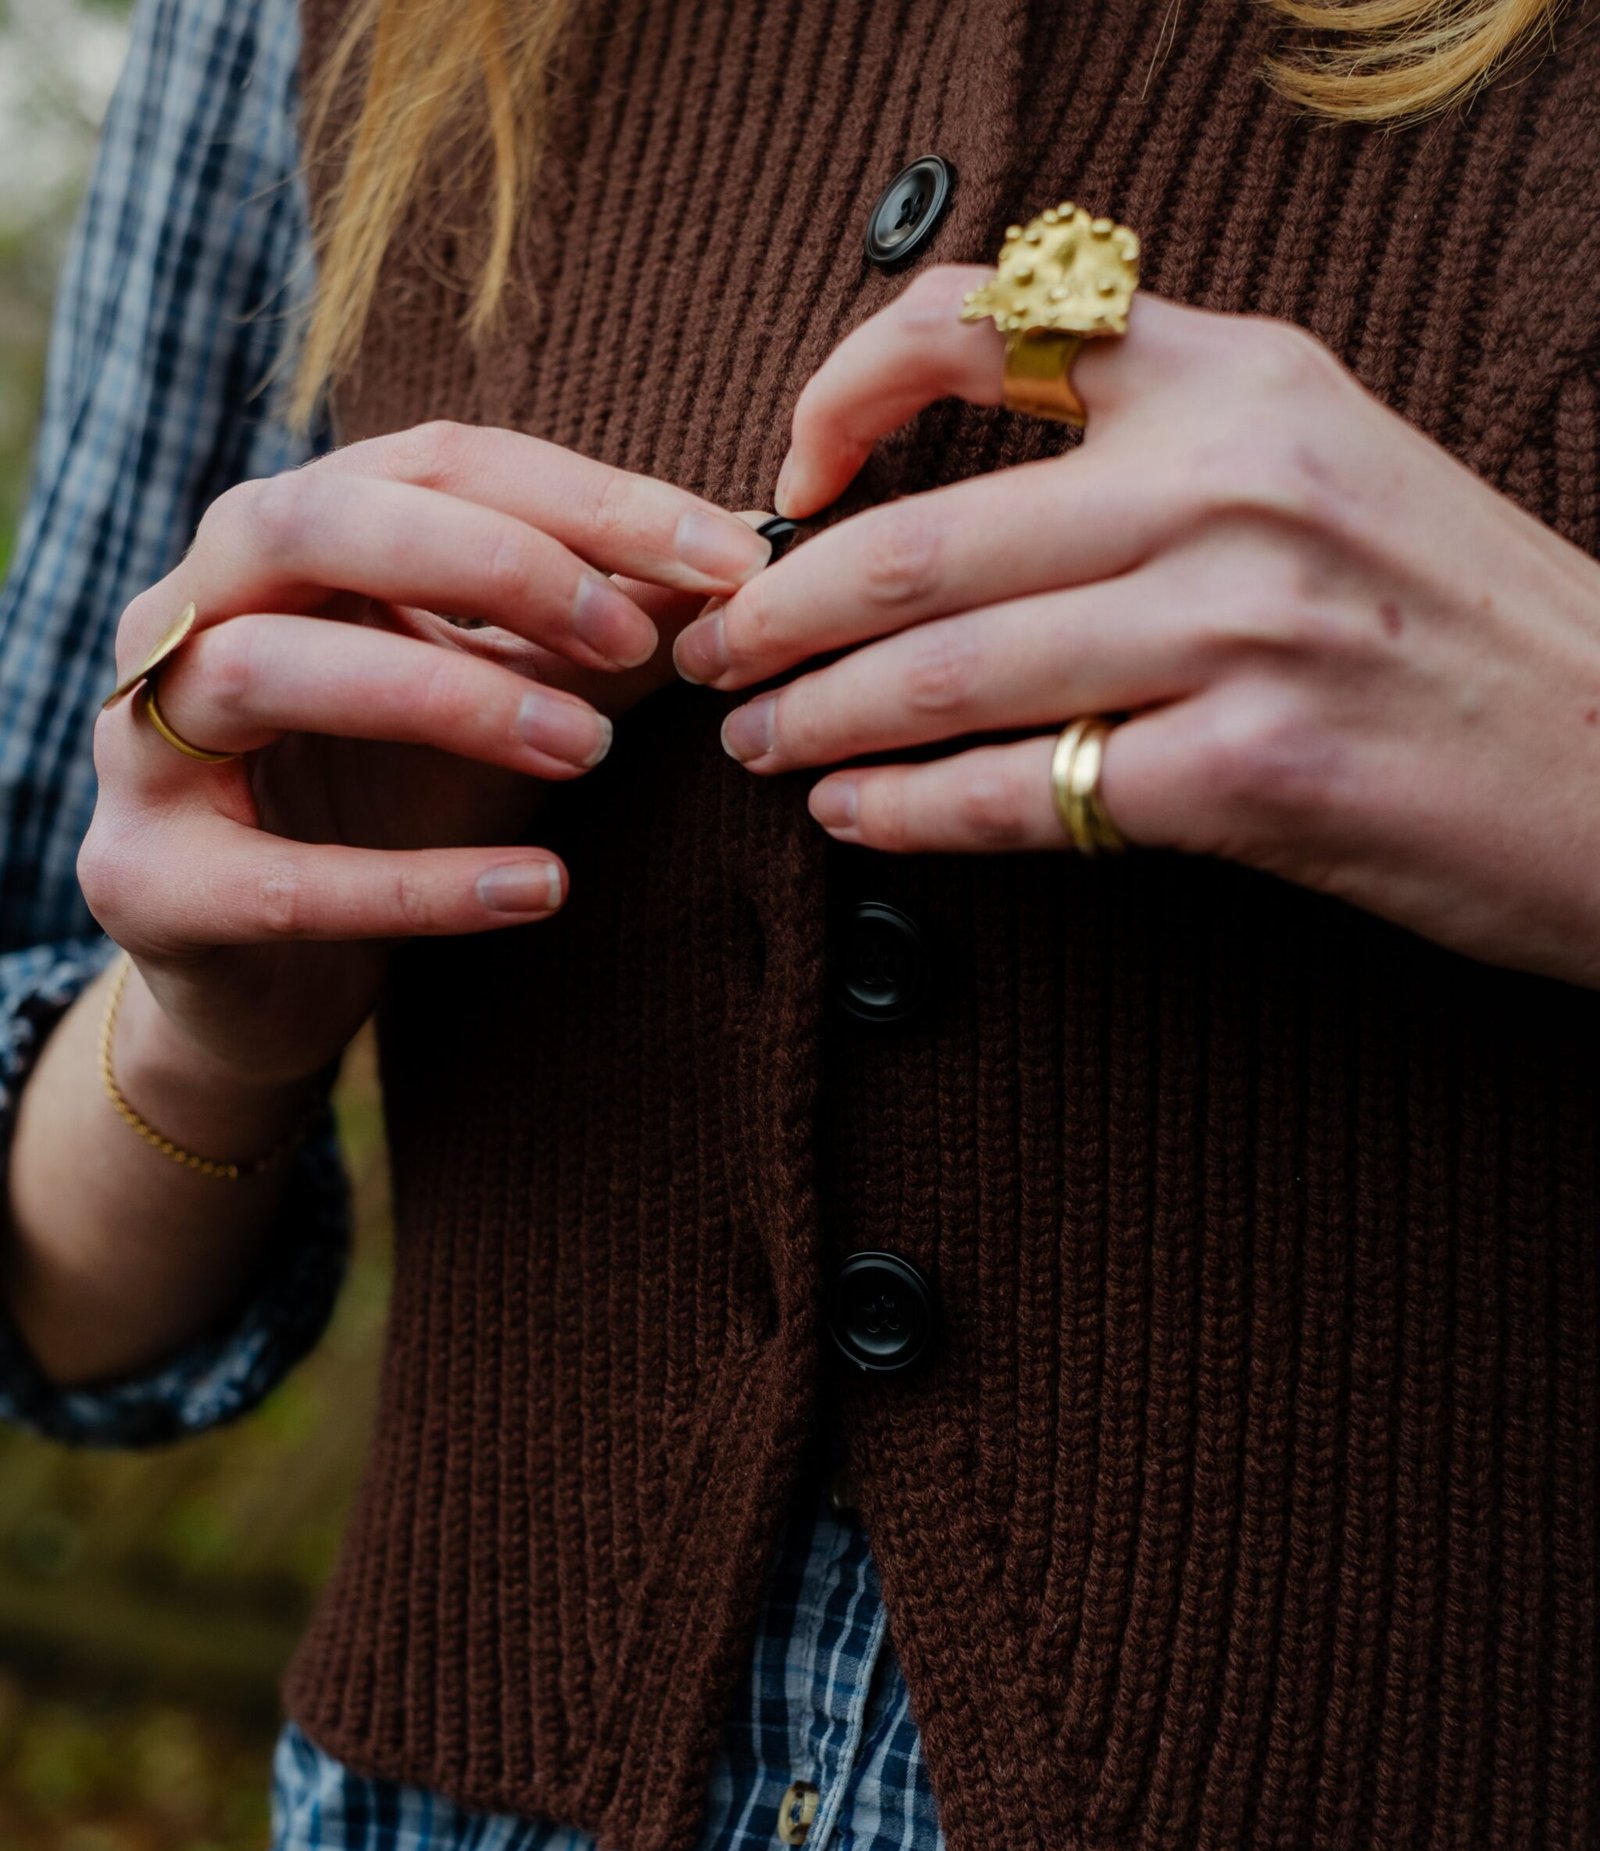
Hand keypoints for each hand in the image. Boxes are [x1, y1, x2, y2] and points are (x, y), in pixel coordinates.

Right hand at [83, 422, 770, 1093]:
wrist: (264, 977)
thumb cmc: (381, 809)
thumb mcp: (499, 705)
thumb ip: (591, 642)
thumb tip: (734, 580)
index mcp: (283, 543)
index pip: (428, 462)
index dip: (584, 497)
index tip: (727, 556)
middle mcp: (188, 614)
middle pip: (317, 523)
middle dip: (494, 563)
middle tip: (639, 636)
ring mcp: (144, 746)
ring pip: (268, 671)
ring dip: (449, 699)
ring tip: (590, 750)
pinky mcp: (148, 882)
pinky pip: (281, 879)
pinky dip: (419, 885)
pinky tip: (542, 888)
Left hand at [681, 265, 1599, 988]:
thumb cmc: (1470, 630)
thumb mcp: (1336, 471)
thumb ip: (1166, 457)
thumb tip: (965, 515)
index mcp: (1250, 379)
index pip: (987, 321)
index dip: (843, 391)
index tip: (786, 477)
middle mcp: (1236, 484)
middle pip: (923, 537)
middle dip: (779, 610)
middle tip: (708, 654)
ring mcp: (1245, 628)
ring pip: (948, 671)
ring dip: (815, 718)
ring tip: (755, 744)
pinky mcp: (1251, 775)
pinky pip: (1020, 795)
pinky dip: (909, 811)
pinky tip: (853, 814)